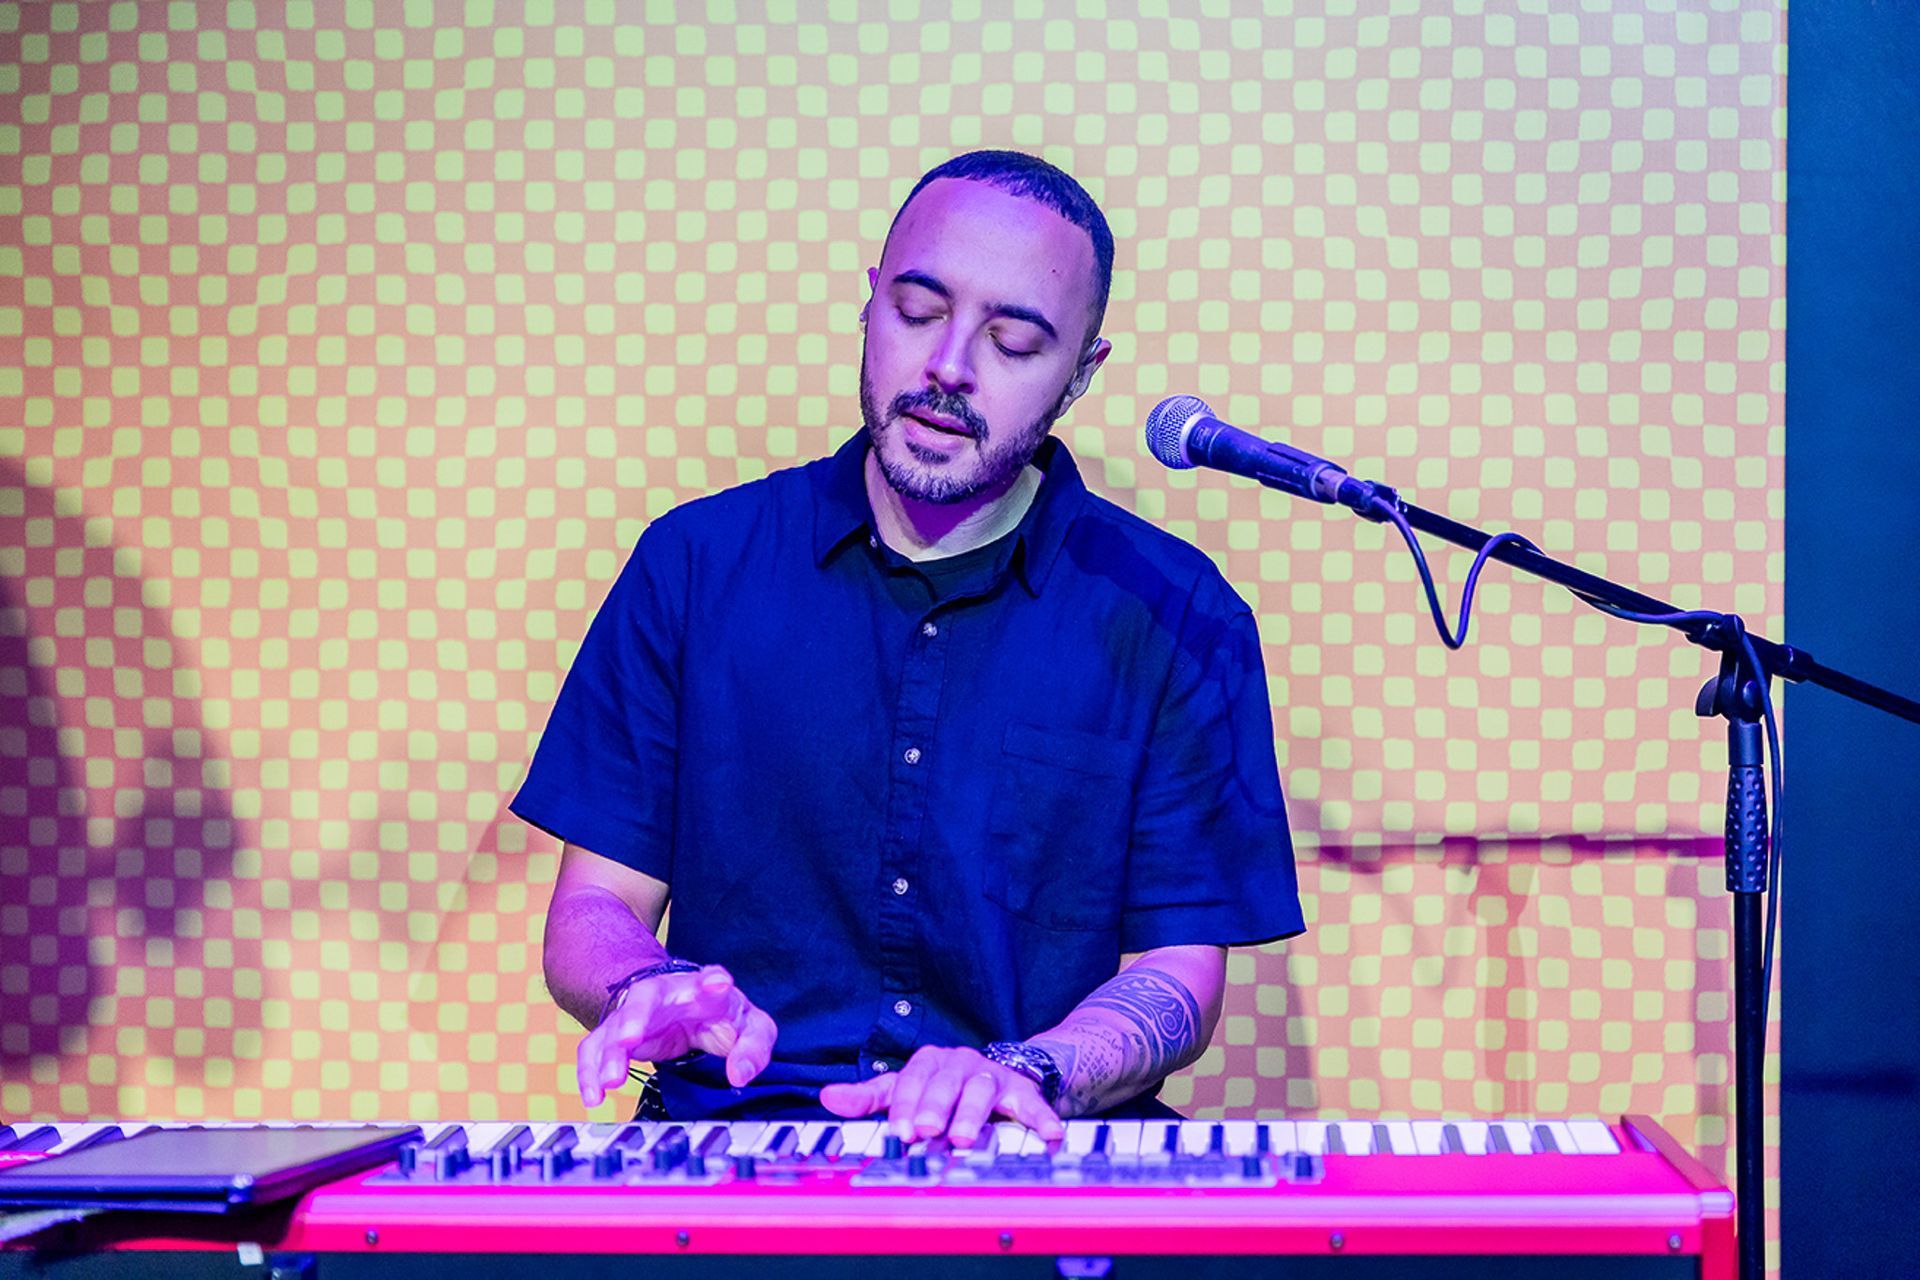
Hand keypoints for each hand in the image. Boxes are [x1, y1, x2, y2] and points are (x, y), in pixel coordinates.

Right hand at [576, 964, 777, 1107]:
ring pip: (615, 1027)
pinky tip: (594, 1097)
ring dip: (609, 1053)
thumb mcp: (750, 1028)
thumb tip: (740, 1075)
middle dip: (635, 1016)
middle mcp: (664, 995)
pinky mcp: (619, 1034)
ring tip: (610, 1080)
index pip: (709, 979)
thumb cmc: (719, 1013)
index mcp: (704, 989)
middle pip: (645, 999)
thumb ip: (753, 1048)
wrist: (687, 1004)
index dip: (713, 980)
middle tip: (628, 1038)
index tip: (718, 983)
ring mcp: (637, 1013)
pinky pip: (596, 1050)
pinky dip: (590, 1072)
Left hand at [818, 1045, 1064, 1146]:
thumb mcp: (905, 1089)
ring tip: (965, 1138)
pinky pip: (1032, 1103)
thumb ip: (869, 1097)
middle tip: (927, 1132)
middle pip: (945, 1083)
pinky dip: (1041, 1118)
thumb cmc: (943, 1087)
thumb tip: (828, 1097)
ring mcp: (991, 1075)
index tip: (898, 1132)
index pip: (911, 1082)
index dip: (904, 1107)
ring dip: (973, 1114)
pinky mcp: (1021, 1090)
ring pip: (981, 1090)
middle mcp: (959, 1063)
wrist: (999, 1074)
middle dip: (935, 1108)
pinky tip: (1048, 1135)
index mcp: (928, 1063)